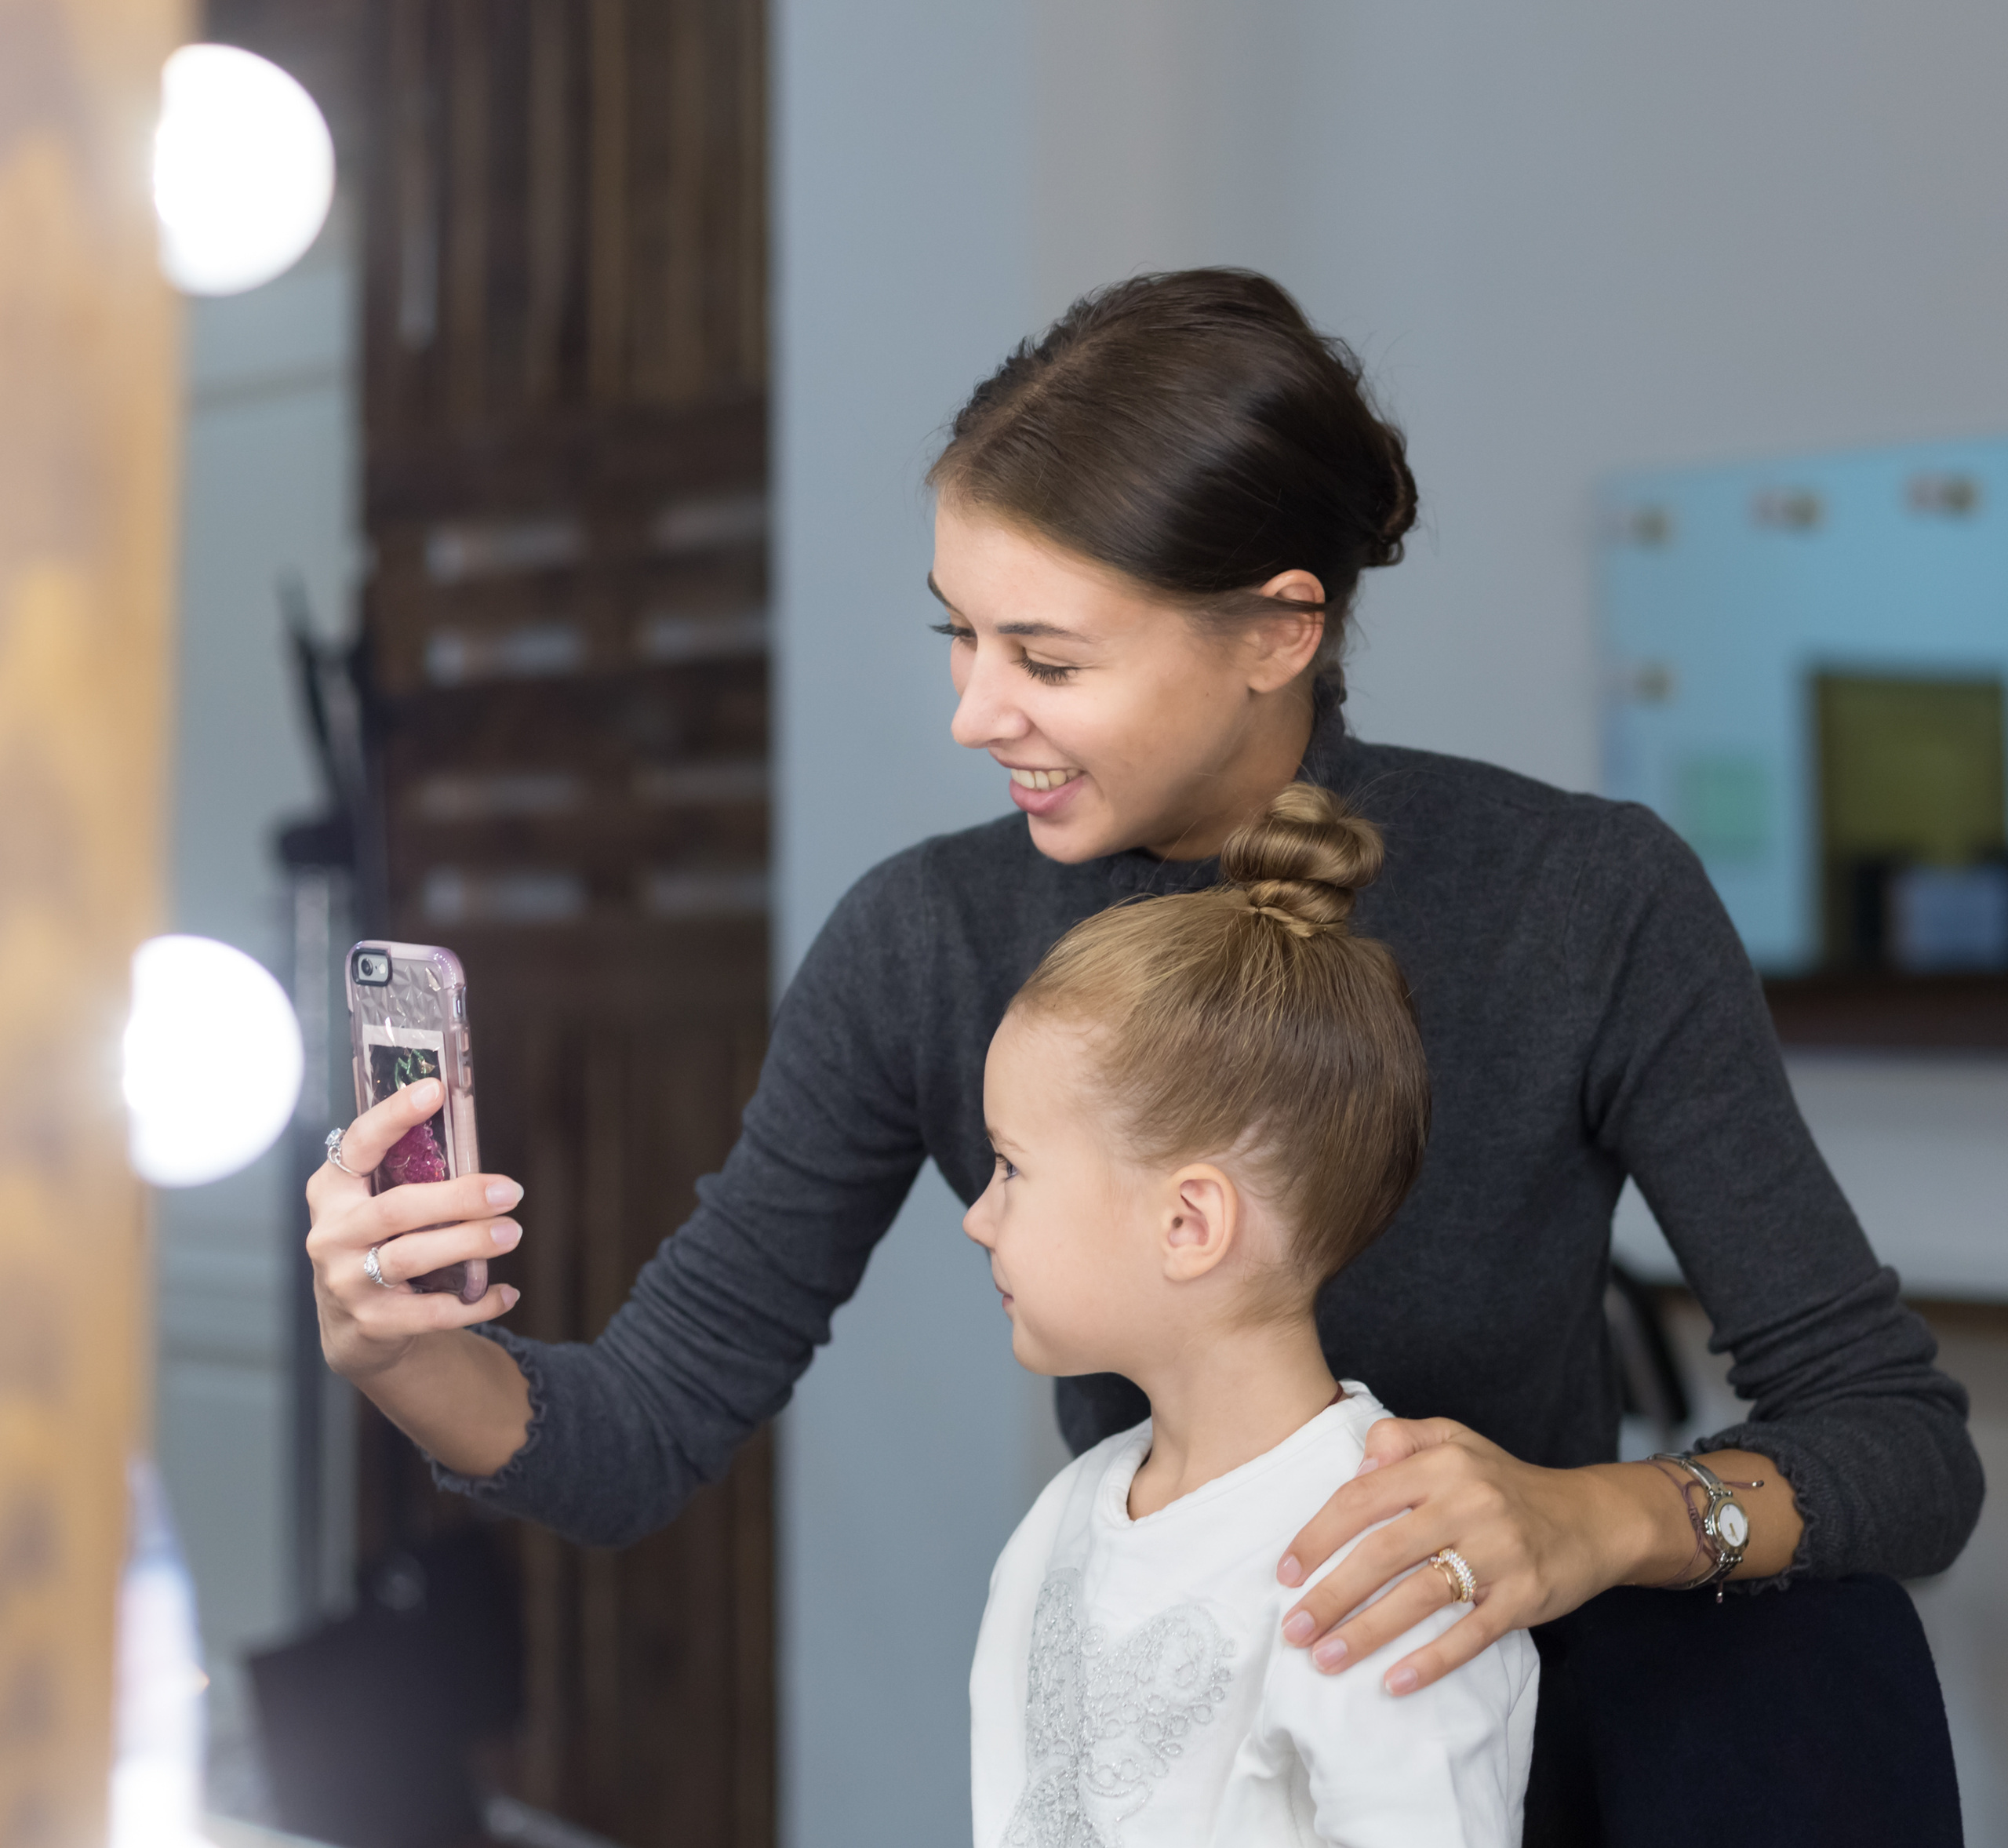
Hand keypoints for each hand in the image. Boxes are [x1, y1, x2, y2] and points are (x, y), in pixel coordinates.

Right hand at [306, 1078, 524, 1382]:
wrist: (355, 1329)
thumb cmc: (380, 1245)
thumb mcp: (380, 1206)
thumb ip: (410, 1176)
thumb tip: (473, 1137)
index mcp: (333, 1191)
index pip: (359, 1144)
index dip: (394, 1116)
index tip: (434, 1089)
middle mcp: (332, 1234)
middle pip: (397, 1208)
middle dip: (459, 1197)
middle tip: (511, 1190)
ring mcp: (346, 1281)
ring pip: (413, 1256)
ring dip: (470, 1242)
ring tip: (512, 1232)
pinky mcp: (370, 1322)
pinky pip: (431, 1312)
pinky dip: (475, 1302)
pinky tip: (506, 1293)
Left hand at [1275, 1417, 1672, 1695]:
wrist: (1591, 1518)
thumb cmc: (1504, 1482)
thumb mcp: (1454, 1439)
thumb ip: (1399, 1439)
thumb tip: (1355, 1467)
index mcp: (1441, 1464)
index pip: (1362, 1498)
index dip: (1318, 1537)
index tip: (1286, 1572)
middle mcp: (1467, 1503)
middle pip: (1382, 1552)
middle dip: (1331, 1595)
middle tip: (1293, 1630)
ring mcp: (1498, 1551)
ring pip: (1419, 1596)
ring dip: (1366, 1633)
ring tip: (1325, 1660)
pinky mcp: (1525, 1595)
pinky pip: (1470, 1634)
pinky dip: (1431, 1661)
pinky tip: (1394, 1682)